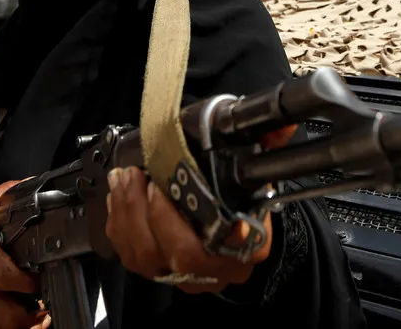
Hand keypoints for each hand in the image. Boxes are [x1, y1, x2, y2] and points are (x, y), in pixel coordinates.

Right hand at [0, 180, 48, 328]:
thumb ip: (5, 195)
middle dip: (32, 314)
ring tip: (37, 318)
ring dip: (22, 326)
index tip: (43, 279)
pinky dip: (3, 328)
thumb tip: (32, 182)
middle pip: (8, 314)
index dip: (30, 283)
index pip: (9, 278)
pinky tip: (17, 320)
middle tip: (46, 304)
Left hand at [104, 124, 296, 294]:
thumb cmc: (241, 201)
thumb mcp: (255, 173)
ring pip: (149, 260)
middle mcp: (217, 268)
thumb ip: (265, 147)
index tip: (215, 210)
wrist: (231, 232)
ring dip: (130, 214)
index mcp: (250, 245)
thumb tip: (282, 125)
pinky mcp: (155, 272)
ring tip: (126, 179)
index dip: (224, 233)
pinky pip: (129, 257)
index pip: (238, 244)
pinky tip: (118, 195)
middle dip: (159, 215)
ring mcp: (183, 275)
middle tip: (147, 180)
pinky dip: (118, 224)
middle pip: (185, 255)